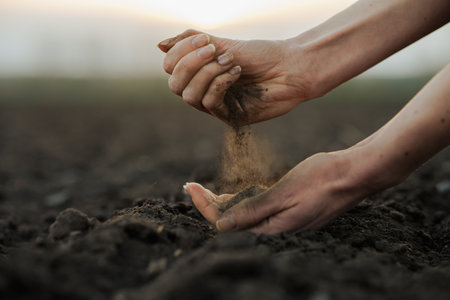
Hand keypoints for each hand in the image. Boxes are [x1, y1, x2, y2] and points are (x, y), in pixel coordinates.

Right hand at [158, 29, 315, 125]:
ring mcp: (218, 105)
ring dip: (207, 74)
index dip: (180, 54)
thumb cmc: (263, 55)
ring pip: (189, 96)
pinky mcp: (230, 116)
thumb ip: (193, 44)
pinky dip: (220, 83)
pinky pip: (210, 103)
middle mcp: (206, 91)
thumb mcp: (225, 44)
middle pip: (175, 85)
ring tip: (229, 61)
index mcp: (202, 74)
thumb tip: (160, 46)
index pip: (171, 68)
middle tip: (213, 49)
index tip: (203, 39)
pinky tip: (236, 72)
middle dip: (190, 64)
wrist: (292, 68)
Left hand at [184, 150, 382, 233]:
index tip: (189, 188)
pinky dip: (244, 199)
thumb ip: (252, 211)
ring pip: (246, 213)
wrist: (353, 174)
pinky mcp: (291, 208)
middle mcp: (276, 226)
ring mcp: (284, 218)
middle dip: (211, 204)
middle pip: (234, 219)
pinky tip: (236, 193)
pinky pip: (260, 208)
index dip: (206, 206)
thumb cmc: (321, 180)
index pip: (229, 222)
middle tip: (191, 186)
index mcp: (273, 226)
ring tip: (206, 190)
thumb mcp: (283, 194)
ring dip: (226, 202)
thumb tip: (222, 226)